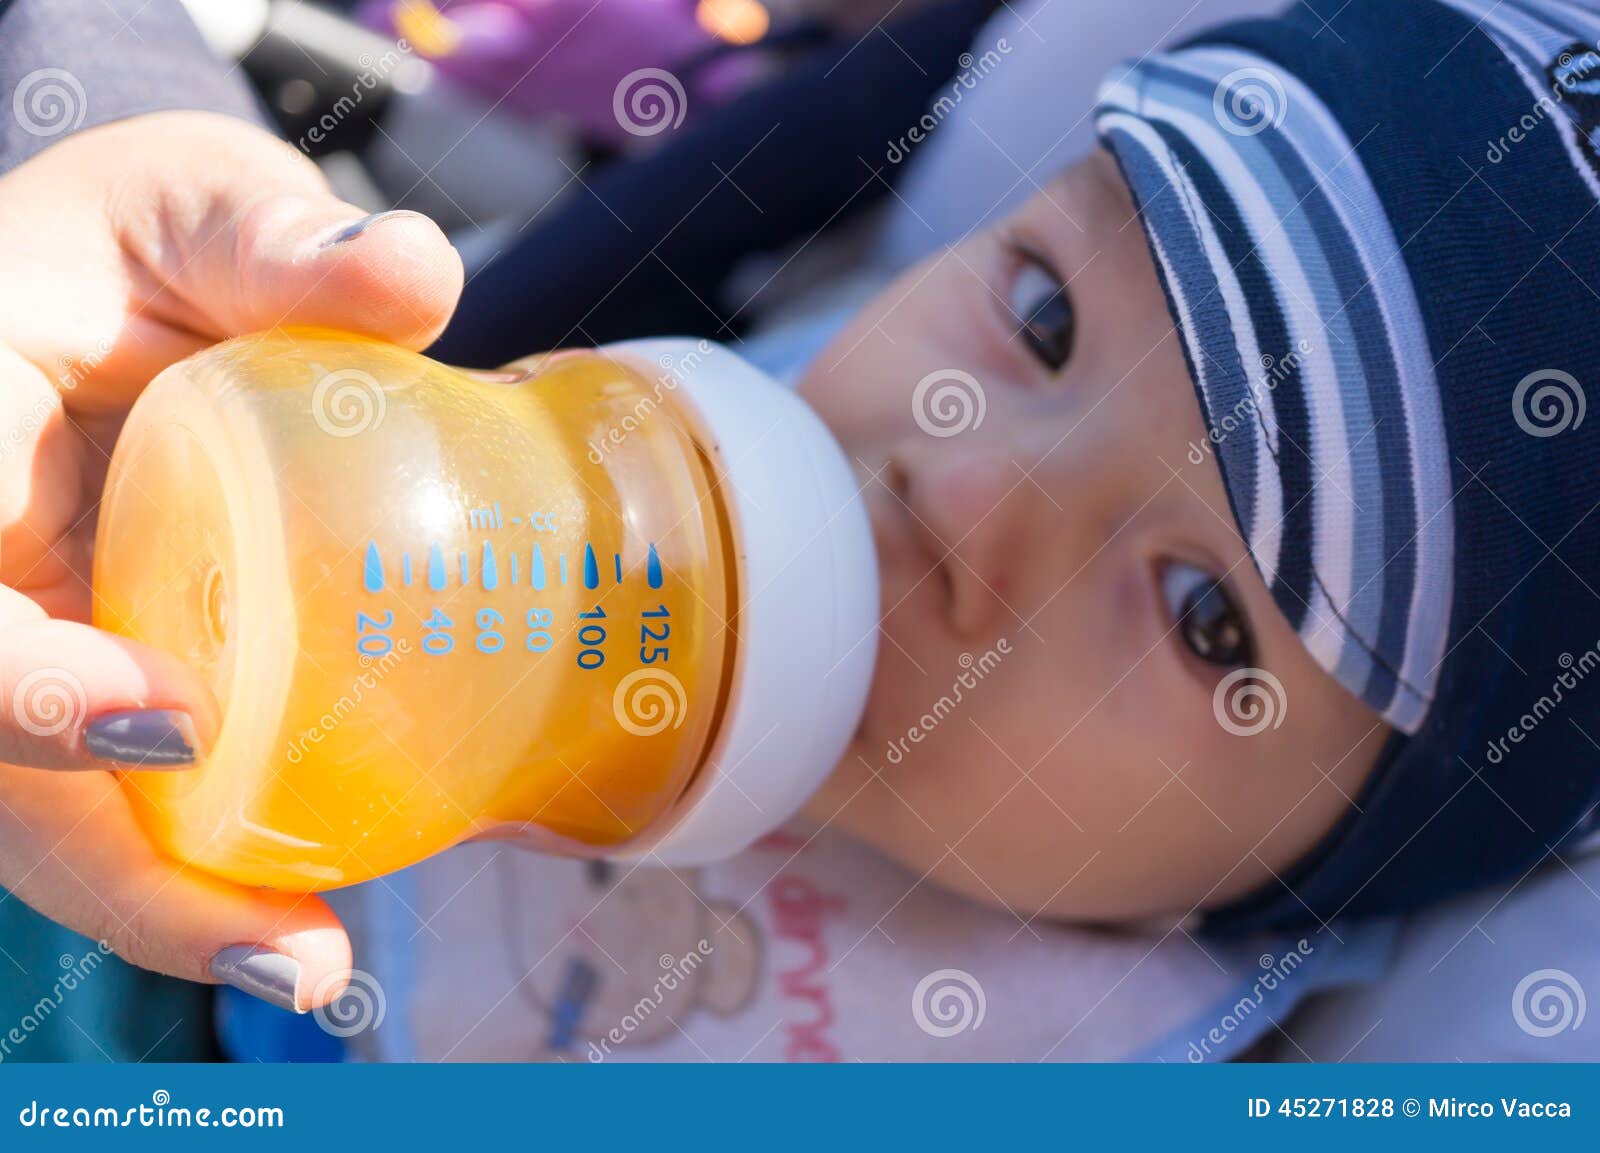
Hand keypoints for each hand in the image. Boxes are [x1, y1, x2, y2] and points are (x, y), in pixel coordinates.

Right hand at [0, 111, 462, 1010]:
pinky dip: (208, 867)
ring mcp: (29, 641)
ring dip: (173, 911)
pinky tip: (315, 912)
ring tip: (317, 972)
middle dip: (120, 879)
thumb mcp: (199, 207)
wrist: (135, 280)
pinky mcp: (101, 680)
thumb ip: (281, 240)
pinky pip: (129, 798)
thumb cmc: (150, 237)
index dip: (19, 683)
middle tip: (295, 960)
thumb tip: (410, 275)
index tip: (172, 720)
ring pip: (49, 815)